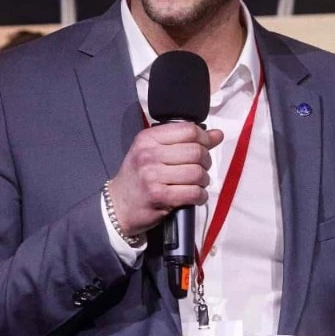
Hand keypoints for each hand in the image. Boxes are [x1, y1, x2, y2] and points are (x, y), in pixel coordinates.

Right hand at [107, 122, 224, 237]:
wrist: (118, 205)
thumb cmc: (138, 178)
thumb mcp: (154, 152)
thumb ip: (184, 141)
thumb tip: (217, 134)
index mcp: (148, 138)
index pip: (188, 130)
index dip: (204, 139)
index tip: (206, 147)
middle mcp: (148, 154)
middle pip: (196, 151)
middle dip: (206, 162)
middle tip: (201, 169)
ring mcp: (152, 175)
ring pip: (197, 172)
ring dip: (203, 181)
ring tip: (197, 184)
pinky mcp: (158, 196)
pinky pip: (193, 192)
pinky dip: (200, 196)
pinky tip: (196, 196)